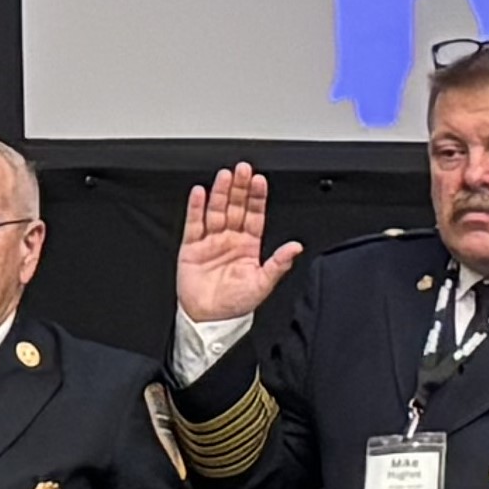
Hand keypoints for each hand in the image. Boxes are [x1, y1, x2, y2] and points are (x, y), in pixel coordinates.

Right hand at [173, 163, 301, 325]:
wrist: (209, 319)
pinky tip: (200, 193)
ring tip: (224, 176)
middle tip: (242, 169)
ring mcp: (211, 241)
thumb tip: (296, 248)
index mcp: (249, 246)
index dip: (257, 198)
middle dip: (239, 188)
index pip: (254, 215)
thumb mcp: (263, 284)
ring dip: (220, 193)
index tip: (259, 181)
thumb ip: (278, 264)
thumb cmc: (235, 304)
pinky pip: (194, 223)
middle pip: (235, 207)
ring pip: (216, 210)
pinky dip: (195, 208)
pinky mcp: (192, 247)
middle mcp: (230, 239)